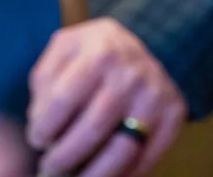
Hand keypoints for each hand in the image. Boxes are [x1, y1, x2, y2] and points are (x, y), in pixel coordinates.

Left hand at [28, 19, 185, 176]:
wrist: (135, 49)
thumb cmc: (88, 55)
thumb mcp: (62, 51)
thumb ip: (45, 82)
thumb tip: (40, 124)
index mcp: (99, 49)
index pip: (62, 100)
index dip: (43, 128)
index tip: (37, 140)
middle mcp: (132, 70)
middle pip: (93, 129)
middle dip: (64, 158)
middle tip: (50, 168)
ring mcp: (157, 93)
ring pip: (123, 151)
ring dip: (93, 174)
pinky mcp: (174, 114)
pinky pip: (147, 158)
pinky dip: (123, 175)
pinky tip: (102, 174)